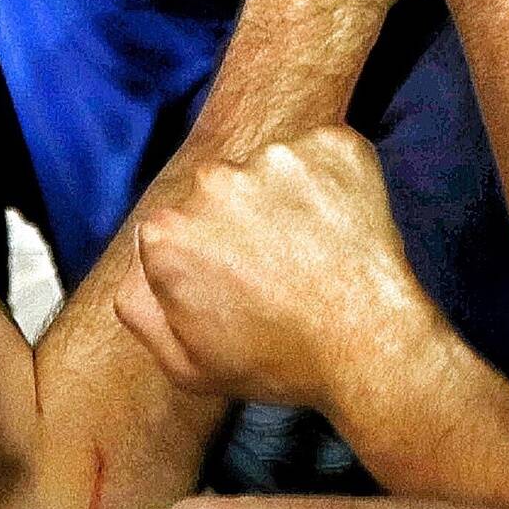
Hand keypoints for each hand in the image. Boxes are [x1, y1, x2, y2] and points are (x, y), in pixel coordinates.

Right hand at [114, 128, 431, 413]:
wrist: (371, 348)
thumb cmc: (279, 361)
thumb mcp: (186, 363)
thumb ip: (139, 308)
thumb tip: (137, 261)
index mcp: (167, 232)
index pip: (176, 229)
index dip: (208, 260)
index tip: (238, 285)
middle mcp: (211, 182)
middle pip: (219, 193)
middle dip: (243, 222)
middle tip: (280, 269)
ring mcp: (274, 158)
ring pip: (271, 170)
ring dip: (288, 201)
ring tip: (314, 254)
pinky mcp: (332, 145)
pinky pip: (324, 155)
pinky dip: (333, 183)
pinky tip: (343, 230)